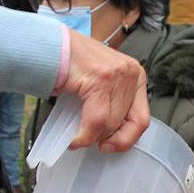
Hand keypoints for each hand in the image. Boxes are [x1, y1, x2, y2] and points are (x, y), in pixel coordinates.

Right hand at [59, 29, 149, 151]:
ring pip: (110, 123)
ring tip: (79, 138)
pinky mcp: (100, 79)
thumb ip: (114, 105)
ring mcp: (117, 75)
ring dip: (92, 138)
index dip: (127, 138)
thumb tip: (113, 137)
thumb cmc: (74, 65)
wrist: (51, 47)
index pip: (142, 119)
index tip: (111, 145)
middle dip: (107, 139)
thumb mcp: (103, 83)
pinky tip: (75, 139)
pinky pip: (96, 119)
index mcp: (136, 75)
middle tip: (91, 141)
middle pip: (128, 124)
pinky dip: (84, 135)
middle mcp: (130, 73)